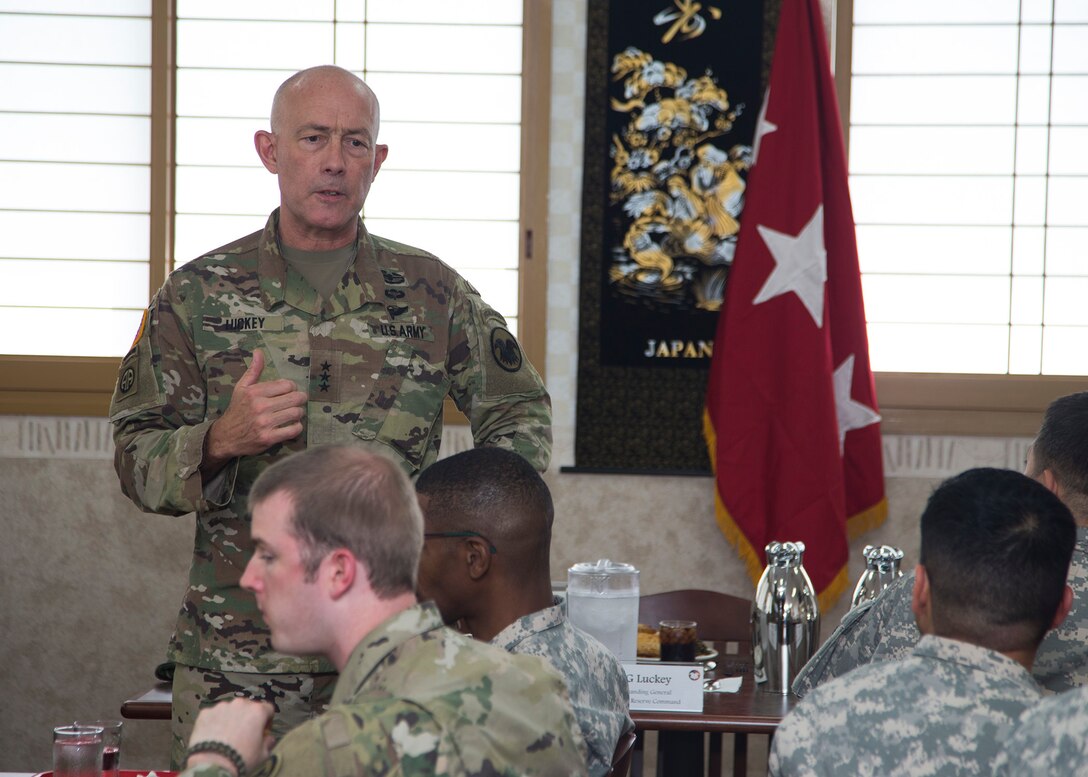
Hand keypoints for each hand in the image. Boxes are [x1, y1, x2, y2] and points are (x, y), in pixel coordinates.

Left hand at [187, 697, 273, 773]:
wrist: (213, 764)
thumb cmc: (241, 758)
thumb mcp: (262, 755)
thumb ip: (268, 743)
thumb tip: (268, 739)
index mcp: (257, 711)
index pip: (268, 709)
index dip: (267, 721)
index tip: (263, 731)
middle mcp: (240, 704)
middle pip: (248, 707)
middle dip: (247, 718)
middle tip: (243, 735)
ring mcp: (221, 707)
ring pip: (229, 710)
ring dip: (230, 719)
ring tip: (226, 736)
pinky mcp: (205, 713)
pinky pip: (213, 715)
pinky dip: (214, 723)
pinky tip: (213, 736)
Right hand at [204, 350, 307, 468]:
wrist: (225, 436)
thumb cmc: (237, 409)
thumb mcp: (241, 387)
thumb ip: (253, 370)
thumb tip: (258, 351)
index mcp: (255, 392)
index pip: (287, 385)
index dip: (292, 387)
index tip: (288, 391)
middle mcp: (260, 406)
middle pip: (295, 398)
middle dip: (300, 399)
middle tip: (296, 402)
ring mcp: (265, 423)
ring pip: (296, 413)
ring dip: (299, 413)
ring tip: (293, 413)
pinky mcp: (269, 438)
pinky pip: (294, 430)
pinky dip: (297, 427)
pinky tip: (291, 425)